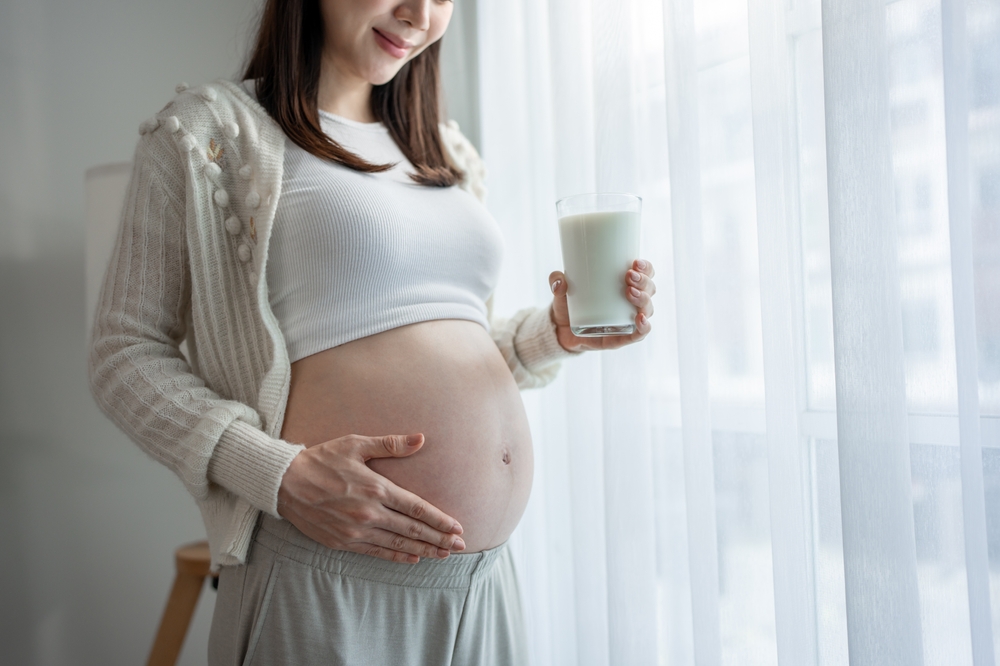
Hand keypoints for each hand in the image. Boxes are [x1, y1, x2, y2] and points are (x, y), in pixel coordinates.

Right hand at [277, 433, 465, 563]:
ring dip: (423, 550)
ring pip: (397, 544)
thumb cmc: (322, 459)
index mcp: (375, 488)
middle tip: (461, 545)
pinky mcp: (343, 541)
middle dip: (439, 538)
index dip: (439, 519)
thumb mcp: (355, 444)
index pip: (416, 507)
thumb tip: (421, 438)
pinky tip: (413, 558)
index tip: (457, 526)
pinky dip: (397, 556)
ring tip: (444, 555)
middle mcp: (368, 512)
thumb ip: (390, 444)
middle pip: (412, 529)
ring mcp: (355, 530)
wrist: (283, 483)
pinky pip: (377, 552)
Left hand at [549, 259, 655, 351]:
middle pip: (649, 289)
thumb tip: (558, 280)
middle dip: (644, 281)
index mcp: (623, 286)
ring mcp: (628, 321)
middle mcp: (631, 303)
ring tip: (629, 292)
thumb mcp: (562, 291)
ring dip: (643, 299)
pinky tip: (641, 319)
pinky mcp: (621, 338)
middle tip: (629, 276)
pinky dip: (644, 327)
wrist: (561, 332)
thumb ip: (557, 282)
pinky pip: (639, 334)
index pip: (645, 274)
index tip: (635, 262)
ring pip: (647, 309)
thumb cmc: (570, 305)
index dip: (646, 268)